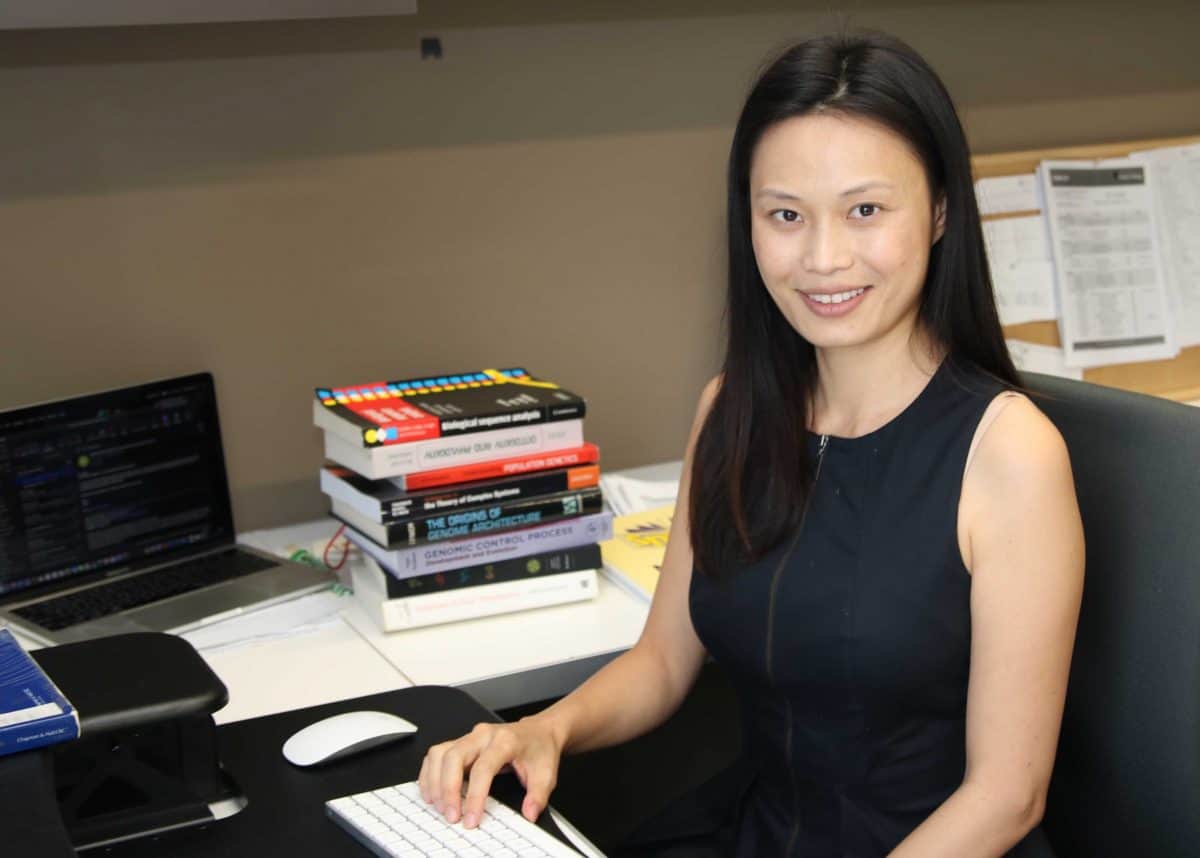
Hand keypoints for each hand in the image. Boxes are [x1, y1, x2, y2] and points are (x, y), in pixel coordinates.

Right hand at [417, 716, 563, 828]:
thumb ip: (538, 795)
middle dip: (448, 789)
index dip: (475, 795)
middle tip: (451, 815)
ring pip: (440, 753)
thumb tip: (529, 813)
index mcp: (506, 740)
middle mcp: (484, 735)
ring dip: (435, 782)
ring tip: (440, 806)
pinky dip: (430, 774)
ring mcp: (470, 737)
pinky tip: (432, 792)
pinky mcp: (460, 742)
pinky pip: (437, 754)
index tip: (472, 817)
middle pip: (454, 757)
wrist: (538, 731)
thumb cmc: (539, 749)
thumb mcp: (547, 773)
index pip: (483, 768)